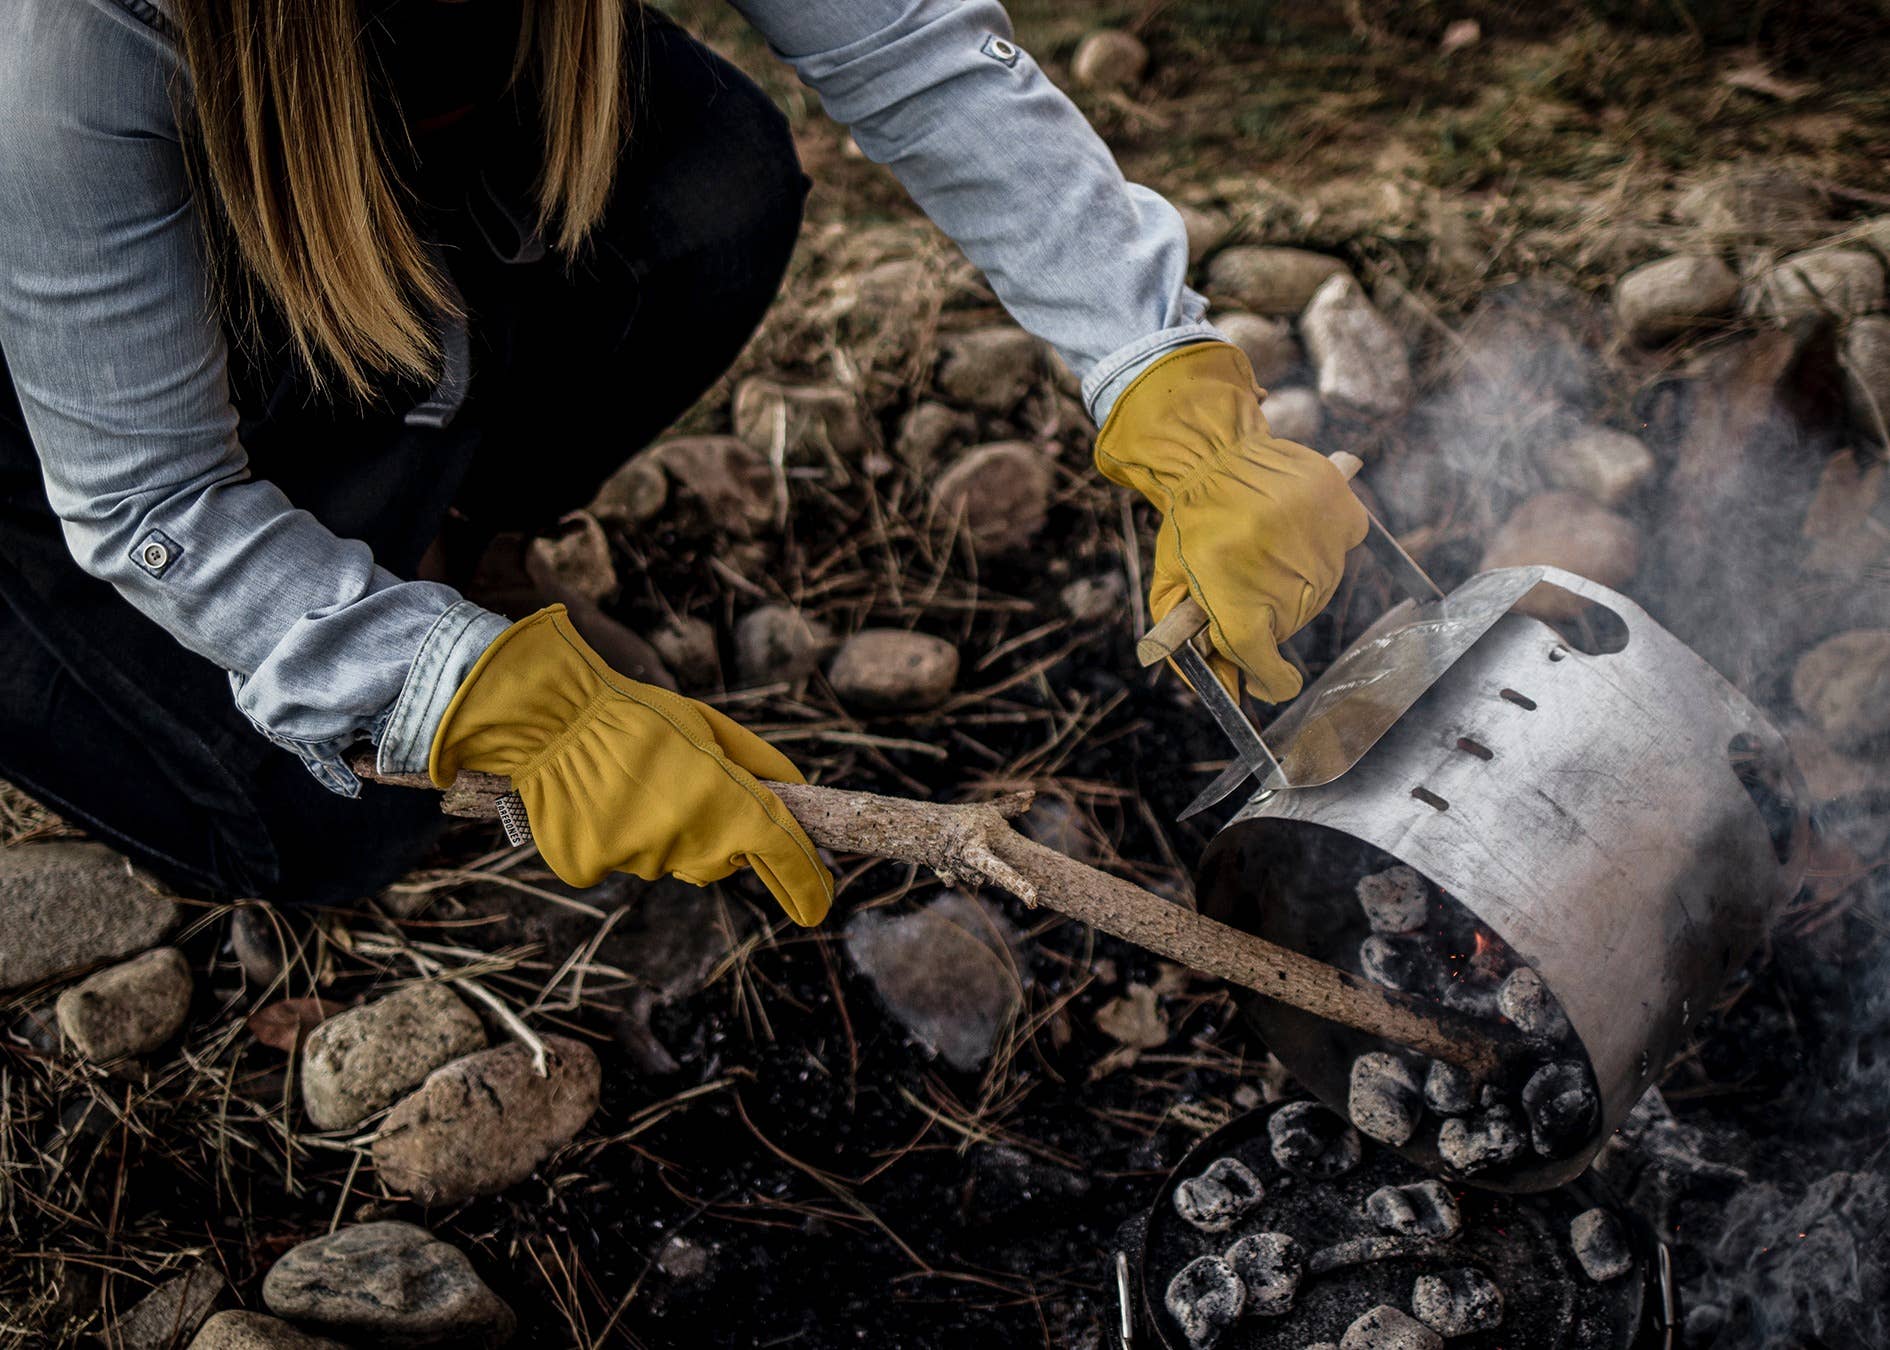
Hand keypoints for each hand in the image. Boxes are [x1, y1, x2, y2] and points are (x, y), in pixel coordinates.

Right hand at [429, 606, 832, 925]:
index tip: (821, 904)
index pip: (783, 853)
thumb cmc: (635, 713)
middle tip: (691, 791)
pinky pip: (618, 861)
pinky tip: (596, 803)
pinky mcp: (589, 868)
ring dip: (665, 832)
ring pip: (669, 859)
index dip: (808, 883)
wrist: (546, 714)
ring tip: (632, 784)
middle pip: (724, 860)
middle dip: (723, 837)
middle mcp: (686, 839)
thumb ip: (761, 766)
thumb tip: (796, 798)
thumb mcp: (710, 725)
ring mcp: (634, 859)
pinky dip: (615, 839)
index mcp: (725, 800)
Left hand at [1094, 342, 1367, 701]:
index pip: (1267, 665)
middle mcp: (1285, 581)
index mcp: (1237, 604)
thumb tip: (1233, 696)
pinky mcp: (1344, 514)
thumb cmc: (1188, 527)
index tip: (1270, 679)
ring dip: (1292, 578)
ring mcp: (1320, 547)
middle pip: (1288, 627)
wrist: (1210, 454)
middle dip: (1264, 611)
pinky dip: (1321, 544)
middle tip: (1240, 574)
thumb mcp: (1173, 592)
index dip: (1269, 677)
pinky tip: (1291, 526)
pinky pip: (1343, 549)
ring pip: (1318, 592)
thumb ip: (1196, 650)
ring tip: (1262, 545)